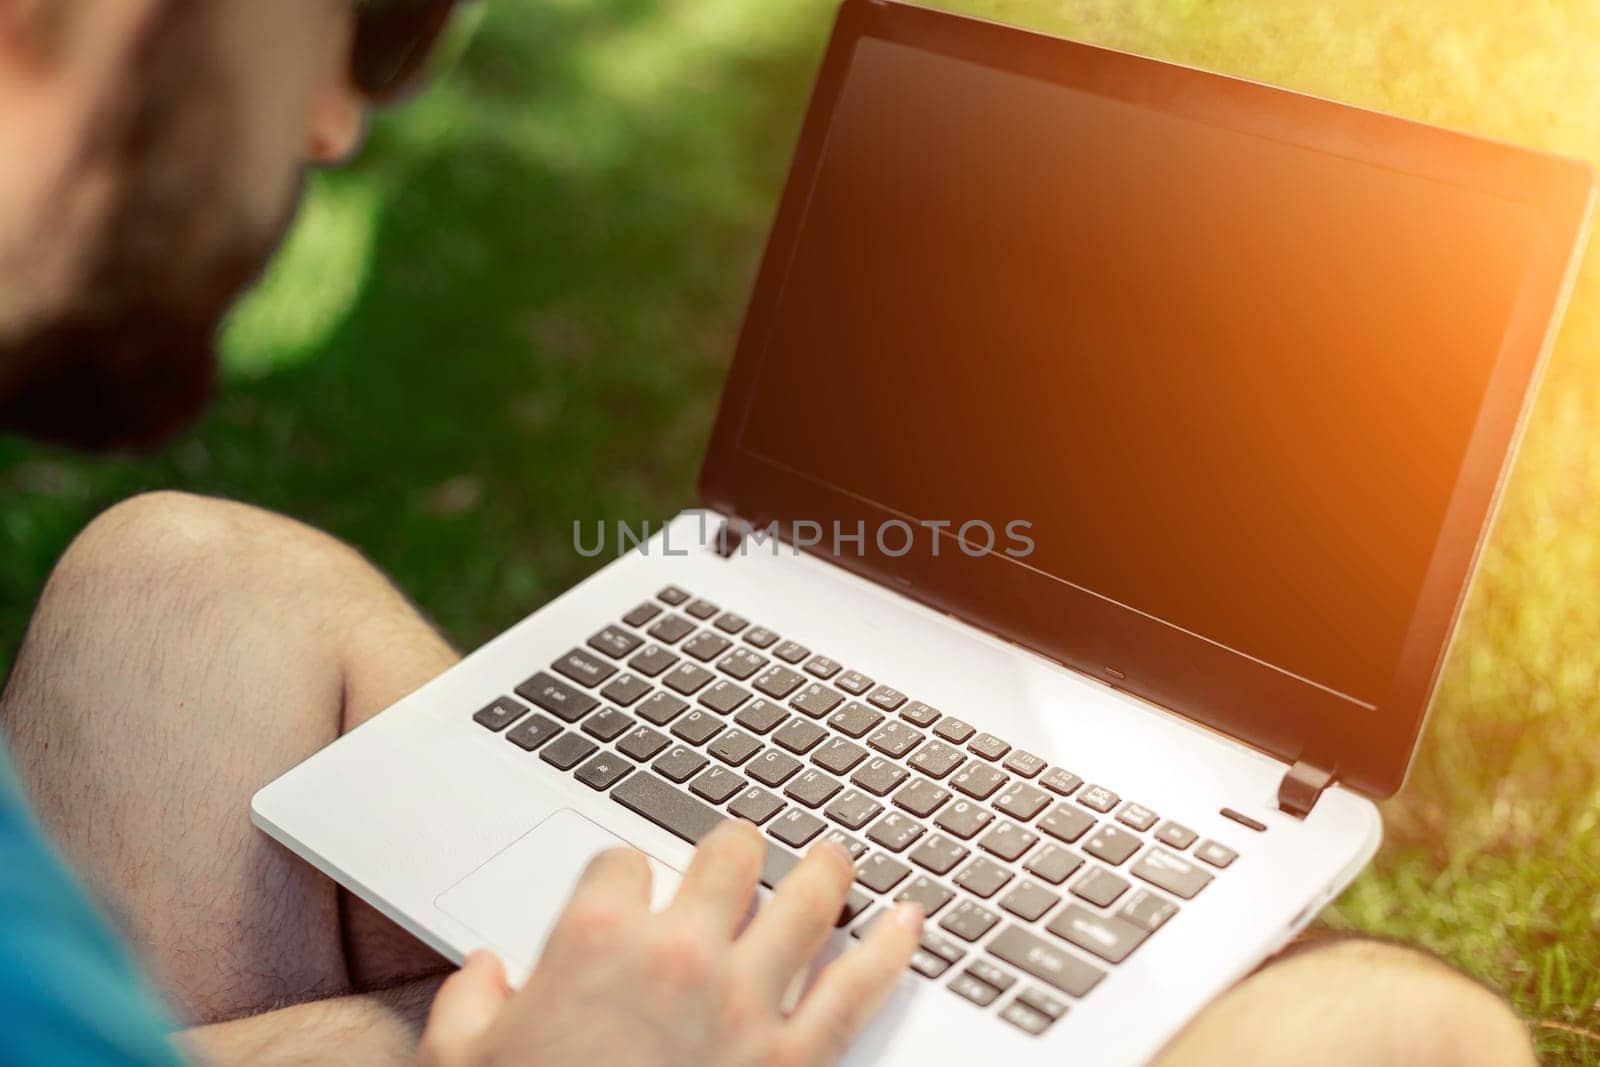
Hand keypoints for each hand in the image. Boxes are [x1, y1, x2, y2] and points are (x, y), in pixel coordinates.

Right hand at [417, 819, 923, 1066]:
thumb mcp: (457, 1063)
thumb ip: (468, 1005)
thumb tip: (483, 974)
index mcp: (596, 939)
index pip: (622, 861)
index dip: (625, 874)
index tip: (629, 891)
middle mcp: (678, 954)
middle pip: (730, 852)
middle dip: (736, 848)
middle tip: (744, 855)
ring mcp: (744, 1002)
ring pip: (807, 898)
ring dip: (824, 873)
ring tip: (834, 861)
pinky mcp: (792, 1060)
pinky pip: (857, 989)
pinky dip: (890, 951)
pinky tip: (909, 925)